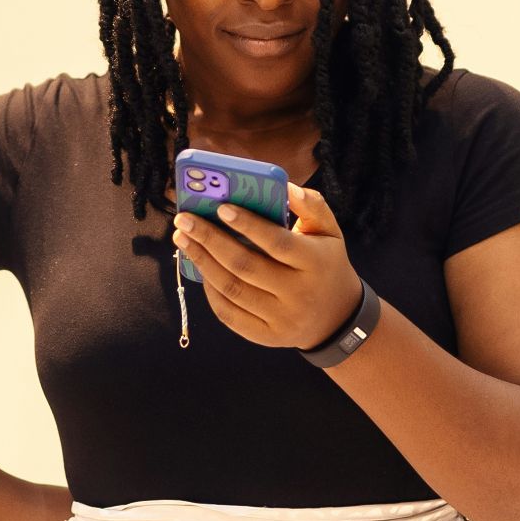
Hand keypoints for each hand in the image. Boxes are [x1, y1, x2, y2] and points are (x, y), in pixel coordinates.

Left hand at [171, 181, 363, 349]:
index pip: (277, 243)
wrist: (336, 318)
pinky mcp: (266, 336)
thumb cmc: (325, 263)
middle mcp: (299, 294)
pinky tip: (199, 268)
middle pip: (245, 266)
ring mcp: (281, 319)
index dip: (248, 225)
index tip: (221, 207)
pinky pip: (229, 314)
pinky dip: (209, 290)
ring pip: (232, 289)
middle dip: (209, 240)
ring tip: (183, 239)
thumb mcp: (328, 231)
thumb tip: (284, 184)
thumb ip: (310, 204)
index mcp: (315, 263)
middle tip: (184, 220)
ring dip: (202, 262)